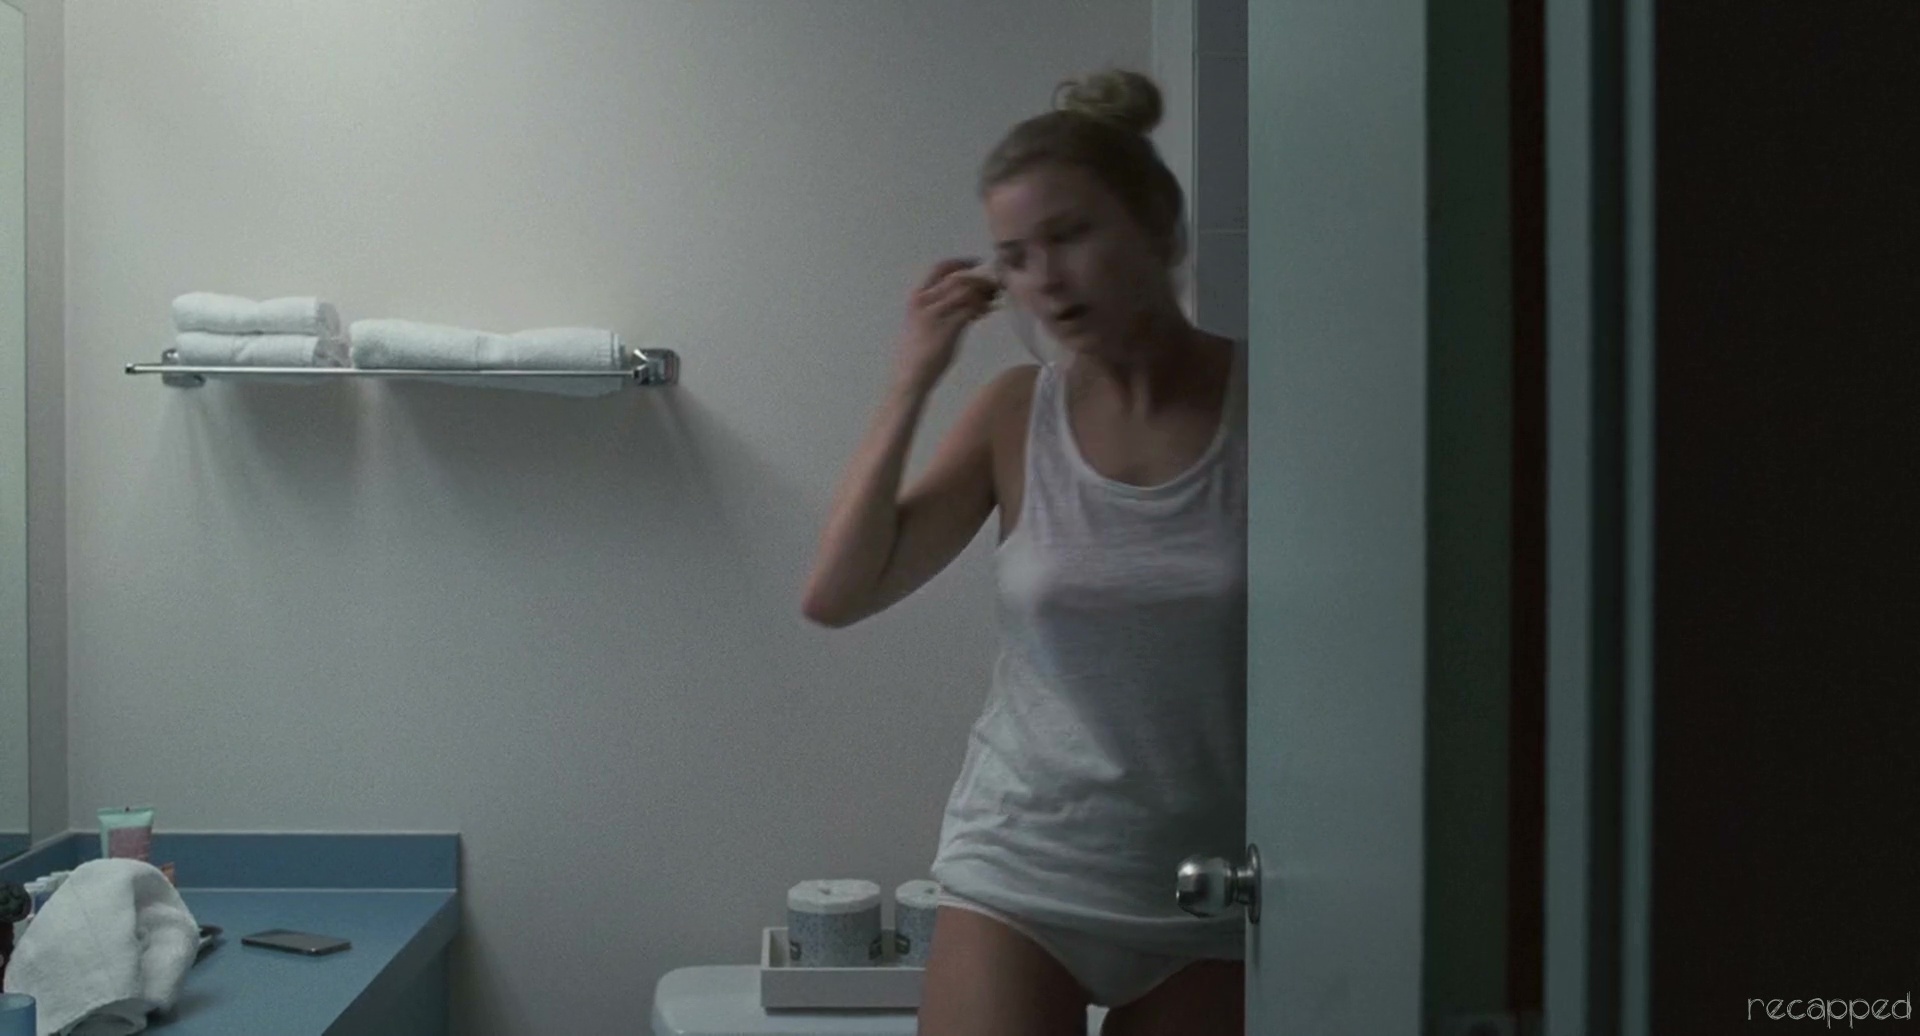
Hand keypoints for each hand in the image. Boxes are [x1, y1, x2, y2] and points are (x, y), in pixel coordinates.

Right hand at [893, 257, 1000, 392]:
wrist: (911, 375)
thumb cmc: (918, 352)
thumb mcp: (924, 322)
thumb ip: (942, 307)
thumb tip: (972, 299)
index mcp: (917, 297)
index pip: (940, 268)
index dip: (961, 262)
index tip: (977, 263)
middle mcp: (924, 301)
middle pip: (957, 278)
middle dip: (979, 279)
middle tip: (994, 285)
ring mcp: (935, 315)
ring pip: (966, 291)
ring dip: (984, 292)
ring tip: (994, 298)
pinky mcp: (947, 329)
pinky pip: (970, 309)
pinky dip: (983, 307)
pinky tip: (989, 310)